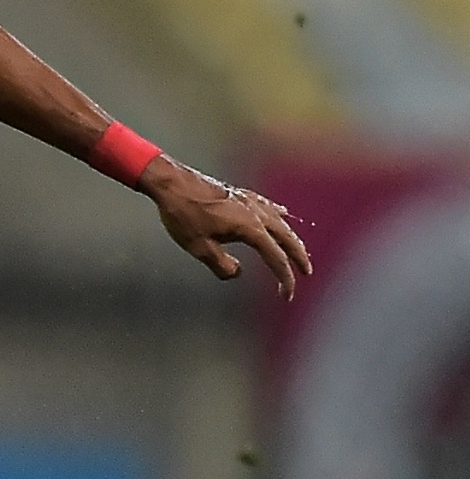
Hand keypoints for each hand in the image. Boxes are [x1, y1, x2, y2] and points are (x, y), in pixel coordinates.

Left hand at [146, 157, 311, 295]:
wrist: (170, 183)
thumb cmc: (182, 214)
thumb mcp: (198, 247)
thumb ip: (221, 265)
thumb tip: (238, 272)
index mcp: (250, 228)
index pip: (276, 258)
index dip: (284, 279)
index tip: (286, 296)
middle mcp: (257, 213)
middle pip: (287, 238)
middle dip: (298, 257)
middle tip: (307, 272)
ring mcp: (249, 201)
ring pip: (281, 222)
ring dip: (292, 238)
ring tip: (299, 250)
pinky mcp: (240, 195)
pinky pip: (268, 206)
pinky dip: (279, 215)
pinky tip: (283, 214)